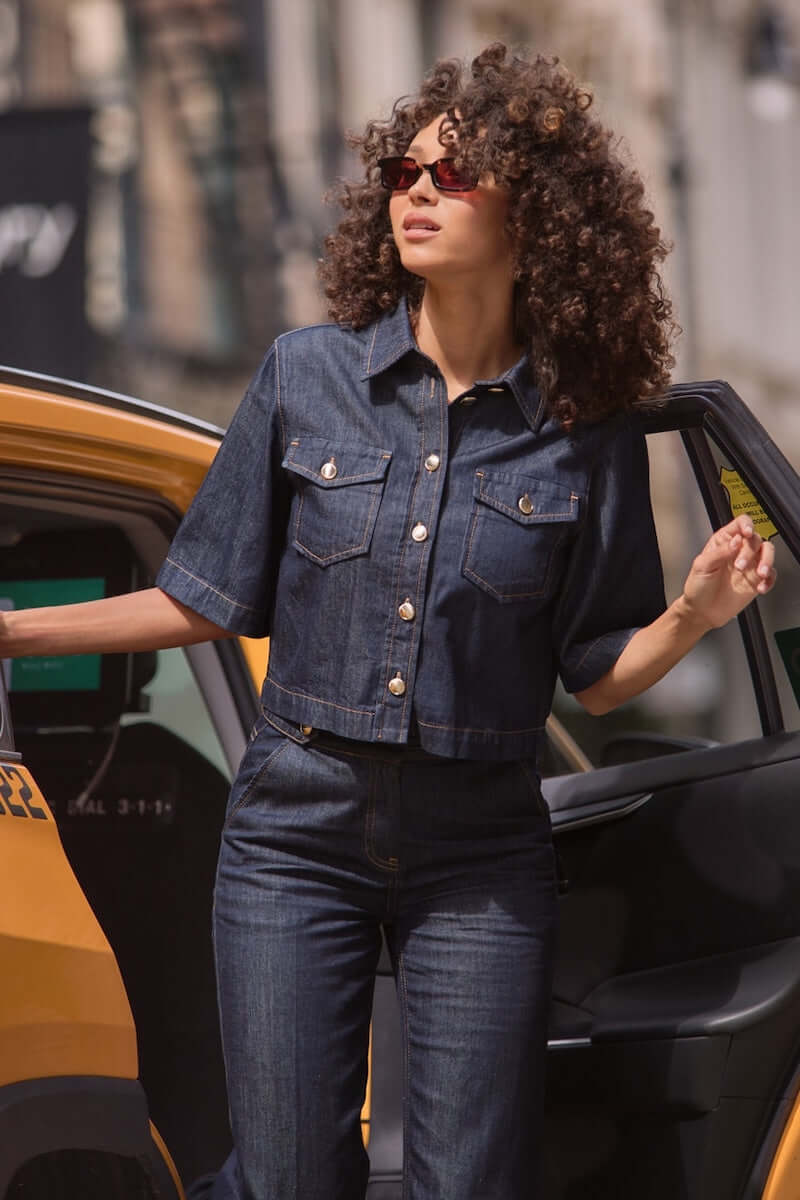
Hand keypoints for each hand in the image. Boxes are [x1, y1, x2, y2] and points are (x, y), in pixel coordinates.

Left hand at [679, 515, 776, 630]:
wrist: (702, 611)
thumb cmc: (698, 586)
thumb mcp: (701, 566)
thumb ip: (719, 552)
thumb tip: (736, 541)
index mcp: (724, 541)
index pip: (740, 524)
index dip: (746, 525)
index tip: (747, 533)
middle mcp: (738, 550)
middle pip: (756, 539)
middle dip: (750, 551)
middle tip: (739, 566)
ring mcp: (749, 564)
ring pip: (768, 552)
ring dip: (767, 561)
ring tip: (759, 574)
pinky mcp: (756, 579)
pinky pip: (771, 574)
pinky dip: (769, 579)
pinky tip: (760, 586)